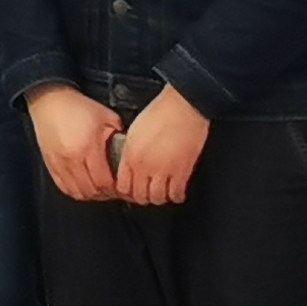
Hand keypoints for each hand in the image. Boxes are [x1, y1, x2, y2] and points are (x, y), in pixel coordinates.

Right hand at [29, 87, 121, 203]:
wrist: (51, 101)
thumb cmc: (78, 107)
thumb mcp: (106, 117)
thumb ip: (119, 135)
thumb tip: (128, 150)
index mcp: (89, 147)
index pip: (104, 181)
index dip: (115, 188)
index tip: (121, 186)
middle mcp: (73, 158)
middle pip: (92, 190)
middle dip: (105, 194)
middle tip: (113, 191)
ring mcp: (60, 163)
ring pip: (77, 192)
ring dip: (91, 195)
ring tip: (100, 191)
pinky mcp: (51, 164)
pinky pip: (64, 187)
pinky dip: (75, 191)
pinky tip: (84, 187)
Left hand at [115, 90, 213, 207]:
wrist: (183, 107)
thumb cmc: (161, 112)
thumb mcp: (135, 131)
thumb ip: (130, 150)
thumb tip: (129, 163)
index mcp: (131, 155)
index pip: (122, 186)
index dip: (126, 192)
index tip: (131, 191)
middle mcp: (145, 166)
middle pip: (139, 195)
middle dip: (141, 198)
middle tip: (146, 195)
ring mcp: (164, 170)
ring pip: (157, 198)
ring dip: (158, 198)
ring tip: (160, 195)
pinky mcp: (182, 171)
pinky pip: (176, 194)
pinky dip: (176, 196)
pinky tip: (175, 193)